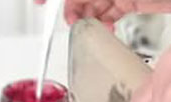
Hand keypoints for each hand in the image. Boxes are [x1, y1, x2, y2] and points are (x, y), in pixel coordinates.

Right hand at [34, 0, 170, 25]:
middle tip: (69, 23)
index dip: (51, 0)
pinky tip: (102, 30)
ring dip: (86, 18)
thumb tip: (71, 9)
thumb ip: (89, 0)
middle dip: (71, 9)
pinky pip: (110, 12)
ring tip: (85, 30)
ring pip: (93, 4)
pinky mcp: (133, 0)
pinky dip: (103, 22)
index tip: (37, 4)